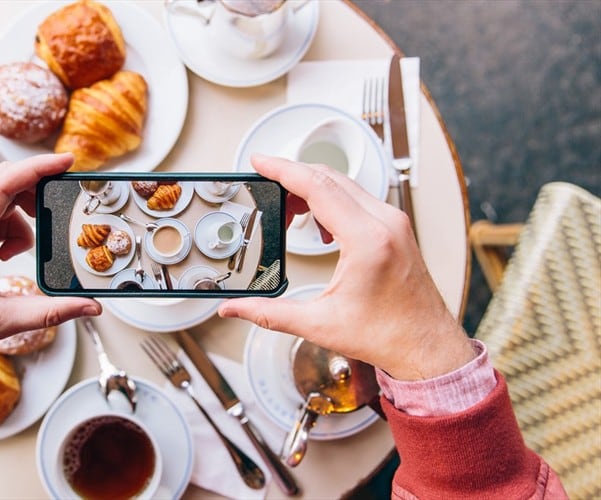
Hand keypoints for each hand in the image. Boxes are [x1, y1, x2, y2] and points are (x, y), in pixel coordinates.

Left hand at [0, 154, 100, 369]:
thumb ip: (49, 312)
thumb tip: (89, 307)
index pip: (2, 183)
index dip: (37, 169)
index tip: (67, 160)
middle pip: (2, 183)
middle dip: (36, 190)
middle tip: (63, 204)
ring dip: (22, 218)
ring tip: (25, 252)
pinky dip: (9, 230)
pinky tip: (8, 256)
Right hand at [220, 155, 473, 379]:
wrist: (426, 347)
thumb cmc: (387, 336)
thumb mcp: (319, 324)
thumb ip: (269, 313)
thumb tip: (234, 309)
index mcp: (367, 240)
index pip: (318, 187)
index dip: (283, 170)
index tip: (259, 161)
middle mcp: (386, 223)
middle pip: (329, 178)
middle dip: (292, 177)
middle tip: (264, 187)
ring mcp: (395, 222)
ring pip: (345, 185)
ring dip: (312, 190)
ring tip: (288, 212)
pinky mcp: (397, 228)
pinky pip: (359, 198)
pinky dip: (332, 200)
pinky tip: (319, 225)